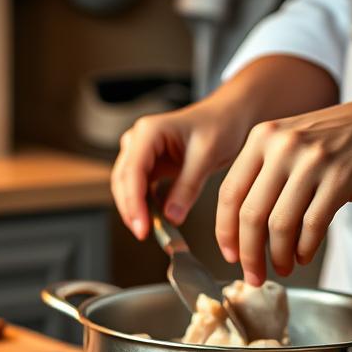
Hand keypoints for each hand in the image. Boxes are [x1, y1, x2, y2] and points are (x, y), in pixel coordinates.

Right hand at [111, 99, 248, 239]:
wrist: (227, 117)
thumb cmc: (219, 125)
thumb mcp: (207, 156)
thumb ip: (188, 187)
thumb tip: (172, 217)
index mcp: (149, 132)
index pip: (132, 171)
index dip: (133, 202)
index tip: (142, 226)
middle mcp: (138, 141)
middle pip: (123, 181)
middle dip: (131, 209)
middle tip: (144, 233)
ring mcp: (140, 153)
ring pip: (127, 187)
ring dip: (135, 209)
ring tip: (150, 230)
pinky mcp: (148, 165)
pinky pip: (139, 189)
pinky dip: (144, 205)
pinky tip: (154, 219)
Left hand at [216, 77, 351, 283]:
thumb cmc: (339, 137)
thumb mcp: (290, 141)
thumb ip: (263, 173)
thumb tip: (240, 228)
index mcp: (261, 138)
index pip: (229, 194)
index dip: (225, 231)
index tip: (229, 255)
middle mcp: (281, 147)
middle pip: (250, 213)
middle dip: (249, 253)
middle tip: (253, 275)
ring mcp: (312, 161)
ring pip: (280, 224)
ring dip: (278, 255)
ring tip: (281, 267)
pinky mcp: (341, 178)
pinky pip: (313, 224)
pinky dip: (304, 248)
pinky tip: (303, 255)